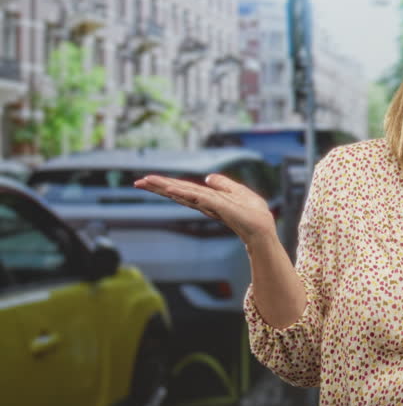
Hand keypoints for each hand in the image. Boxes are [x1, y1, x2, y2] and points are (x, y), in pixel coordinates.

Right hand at [133, 173, 276, 242]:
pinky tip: (171, 190)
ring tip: (146, 182)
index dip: (167, 185)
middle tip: (138, 181)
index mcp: (207, 200)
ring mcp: (210, 206)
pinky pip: (198, 197)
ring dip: (165, 187)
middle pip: (178, 192)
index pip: (184, 190)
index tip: (148, 180)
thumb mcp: (237, 192)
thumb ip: (223, 184)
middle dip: (159, 187)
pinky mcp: (218, 207)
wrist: (263, 228)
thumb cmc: (253, 213)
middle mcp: (205, 203)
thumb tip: (208, 177)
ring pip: (184, 193)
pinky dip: (184, 193)